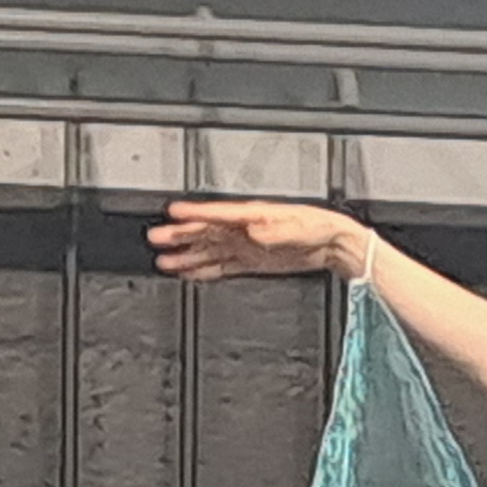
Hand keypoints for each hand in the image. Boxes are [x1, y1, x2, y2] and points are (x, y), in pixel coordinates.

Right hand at [148, 199, 371, 280]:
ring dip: (186, 256)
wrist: (332, 244)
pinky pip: (222, 266)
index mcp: (252, 215)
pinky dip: (204, 270)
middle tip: (155, 238)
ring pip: (209, 251)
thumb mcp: (298, 228)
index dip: (195, 214)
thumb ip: (274, 232)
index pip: (217, 214)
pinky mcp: (251, 261)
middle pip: (205, 232)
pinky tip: (189, 273)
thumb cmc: (317, 228)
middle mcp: (243, 229)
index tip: (173, 213)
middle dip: (180, 236)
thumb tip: (253, 231)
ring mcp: (245, 245)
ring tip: (163, 262)